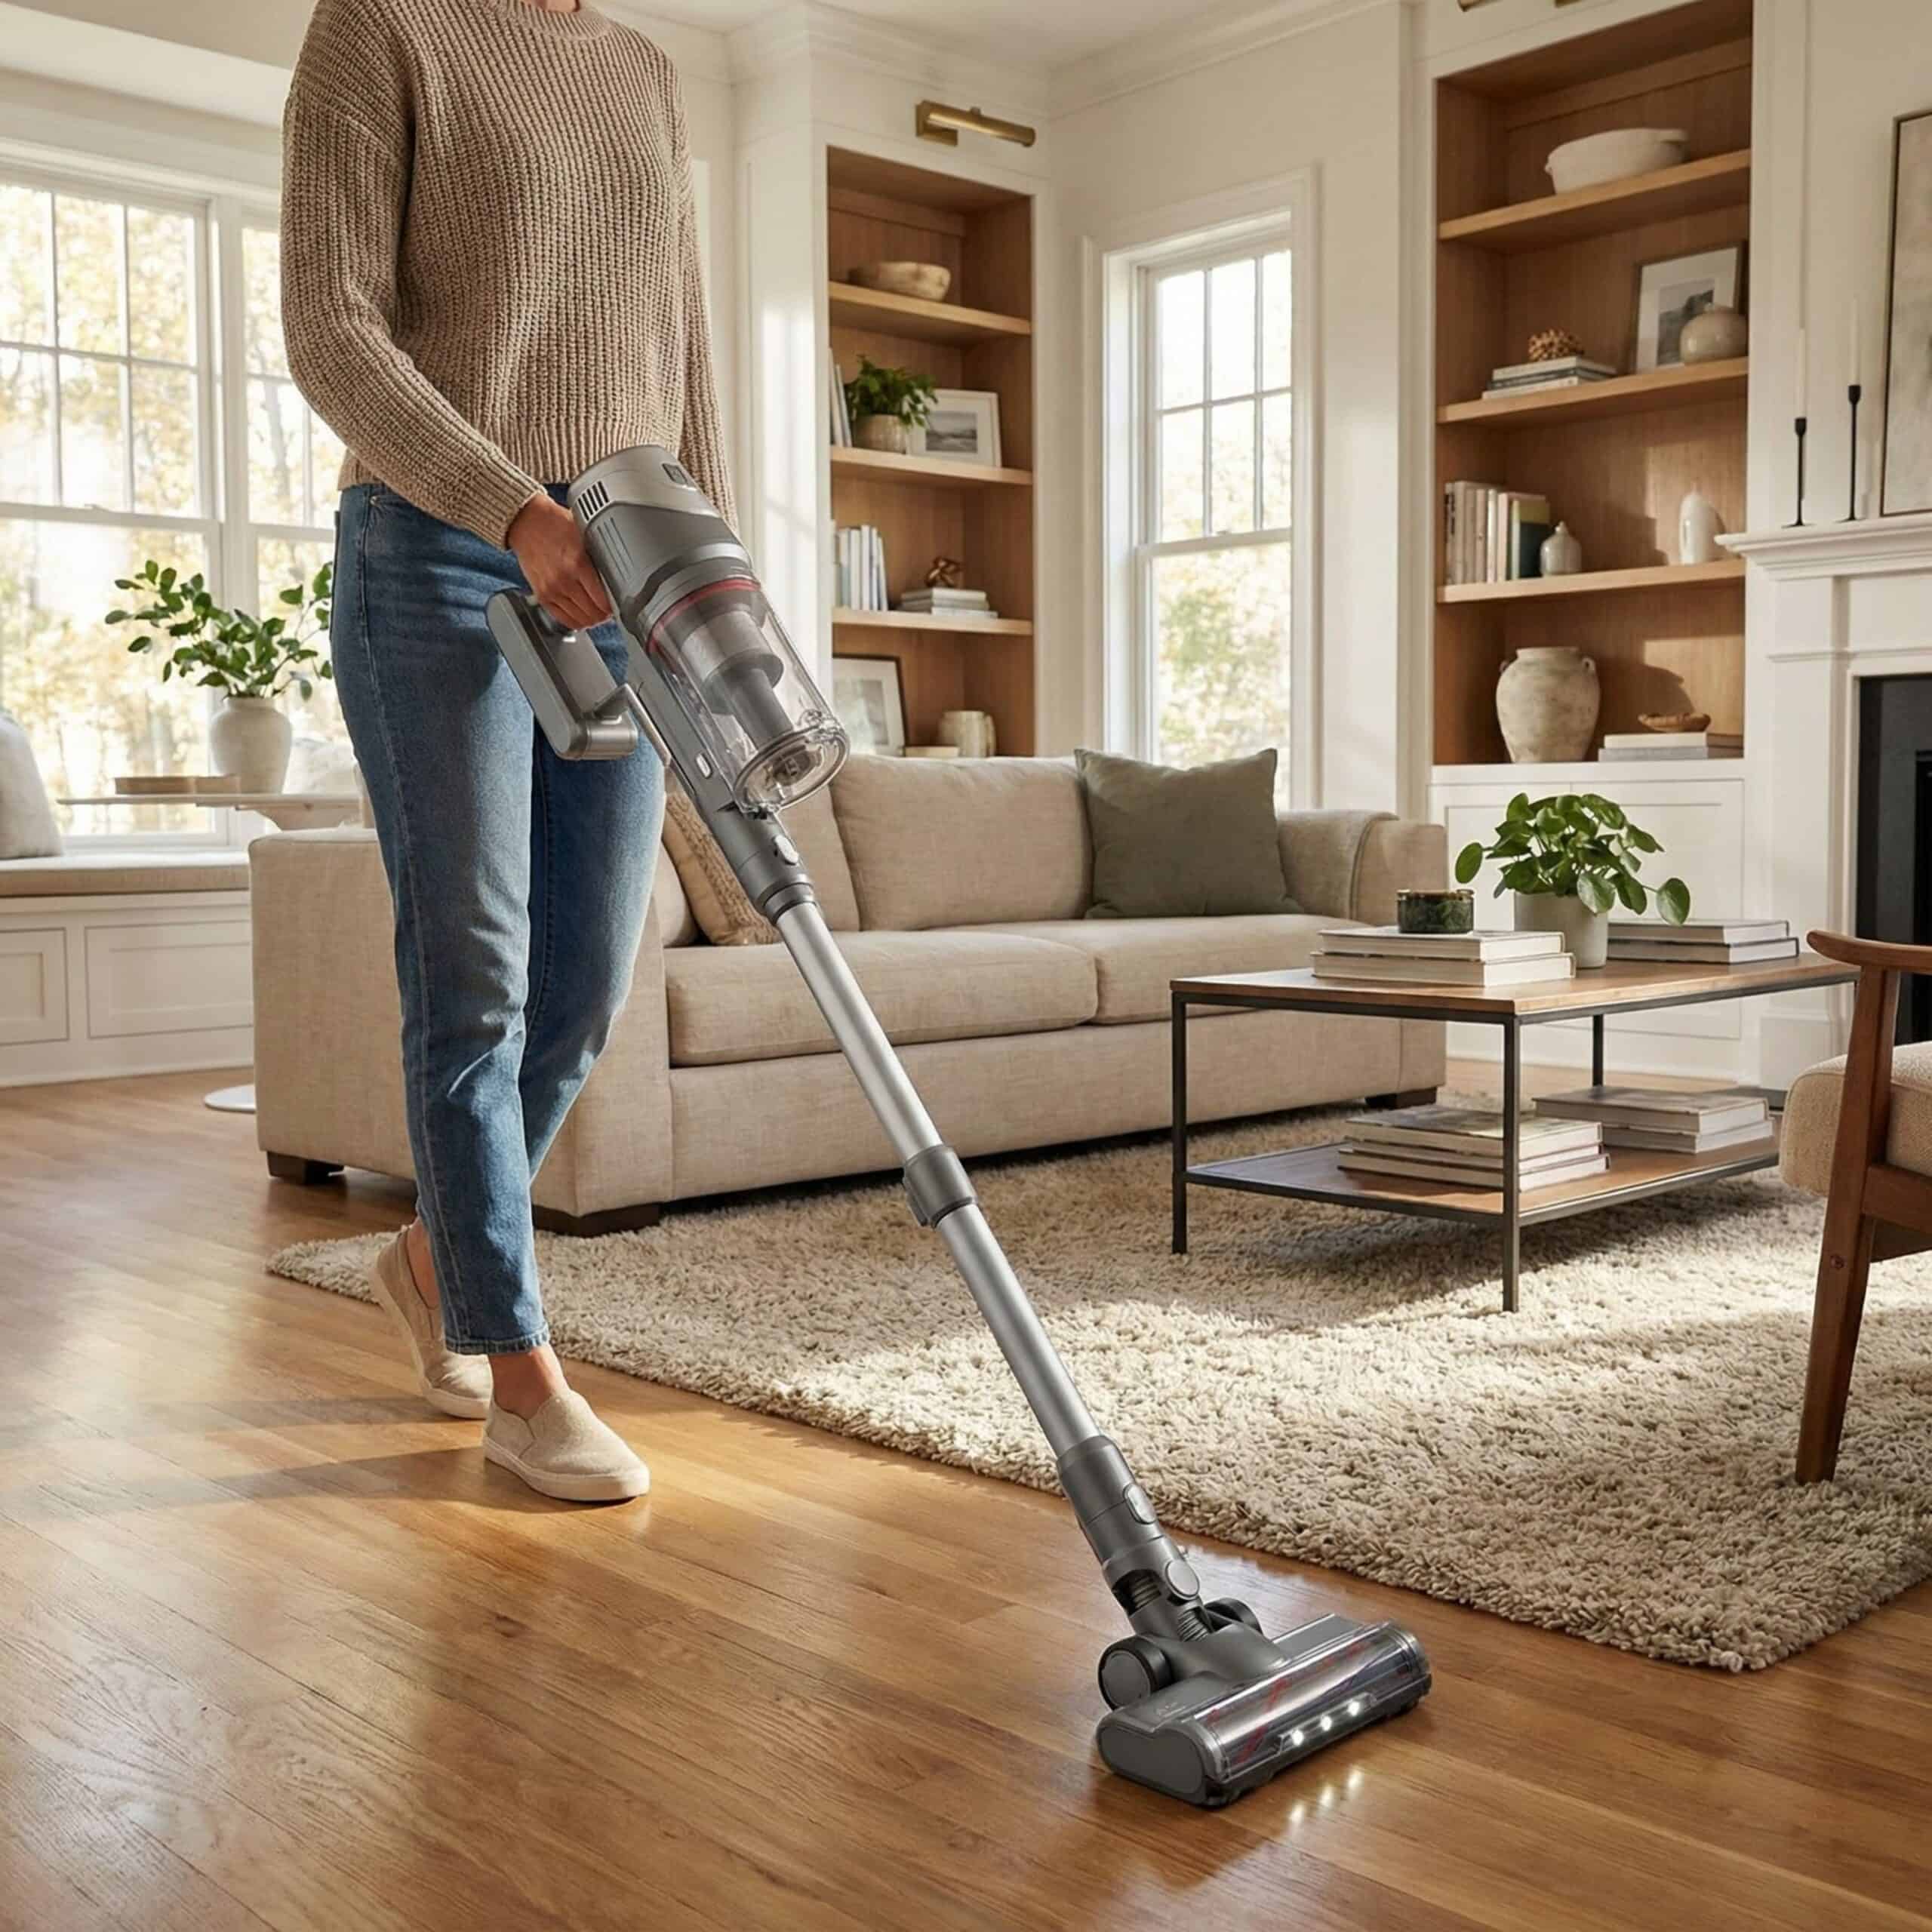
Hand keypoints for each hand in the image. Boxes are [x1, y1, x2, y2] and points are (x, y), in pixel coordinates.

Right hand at [507, 493, 611, 630]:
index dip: (614, 606)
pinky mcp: (541, 595)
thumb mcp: (585, 534)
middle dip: (604, 614)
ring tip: (596, 612)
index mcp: (578, 563)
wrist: (527, 522)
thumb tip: (617, 574)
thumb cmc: (555, 524)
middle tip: (609, 609)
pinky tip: (581, 615)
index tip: (618, 604)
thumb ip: (599, 557)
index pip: (603, 600)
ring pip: (580, 619)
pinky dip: (575, 621)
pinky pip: (562, 619)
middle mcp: (564, 580)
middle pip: (593, 613)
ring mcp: (552, 590)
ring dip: (591, 619)